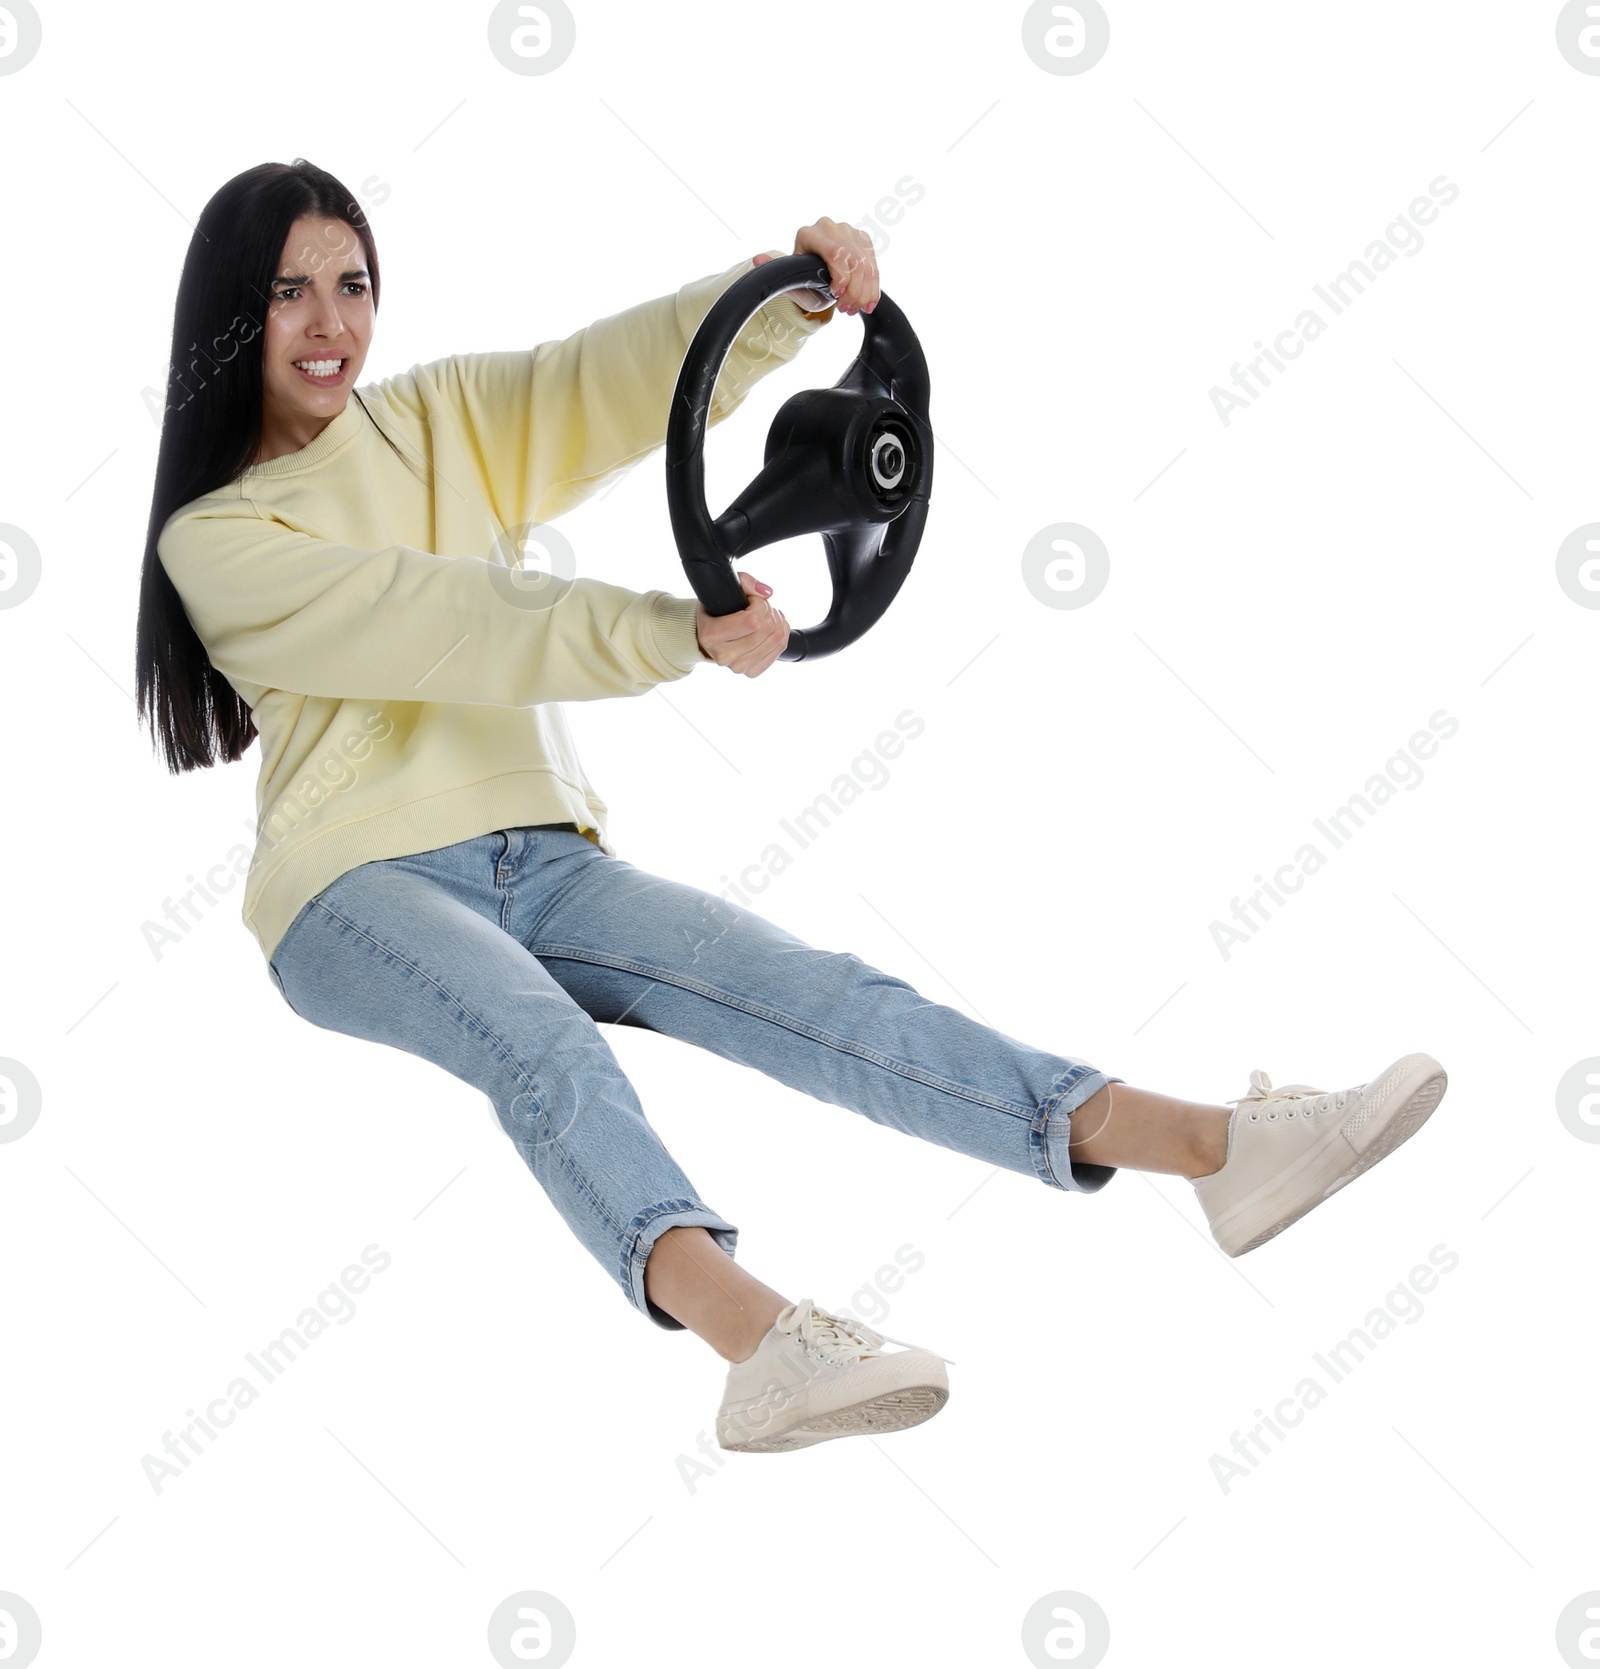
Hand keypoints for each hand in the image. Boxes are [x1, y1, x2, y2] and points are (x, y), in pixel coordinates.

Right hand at [694, 570, 787, 676]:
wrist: (708, 634)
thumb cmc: (717, 609)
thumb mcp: (724, 589)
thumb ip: (745, 582)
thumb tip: (767, 593)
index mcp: (711, 634)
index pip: (752, 621)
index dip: (760, 605)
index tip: (752, 600)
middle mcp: (722, 655)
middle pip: (766, 629)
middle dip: (769, 612)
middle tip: (762, 607)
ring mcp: (737, 666)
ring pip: (776, 640)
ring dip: (778, 623)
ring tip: (768, 616)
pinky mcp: (751, 672)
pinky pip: (778, 652)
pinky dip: (782, 637)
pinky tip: (773, 629)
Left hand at [753, 217, 879, 316]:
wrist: (814, 275)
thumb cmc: (800, 279)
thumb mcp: (788, 279)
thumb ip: (776, 271)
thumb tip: (757, 260)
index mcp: (810, 233)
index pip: (835, 252)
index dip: (841, 276)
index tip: (837, 295)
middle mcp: (830, 227)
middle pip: (854, 260)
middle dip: (854, 290)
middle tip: (846, 308)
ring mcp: (849, 232)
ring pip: (866, 264)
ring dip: (864, 292)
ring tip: (854, 308)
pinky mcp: (863, 240)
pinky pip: (874, 266)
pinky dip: (873, 288)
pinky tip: (867, 304)